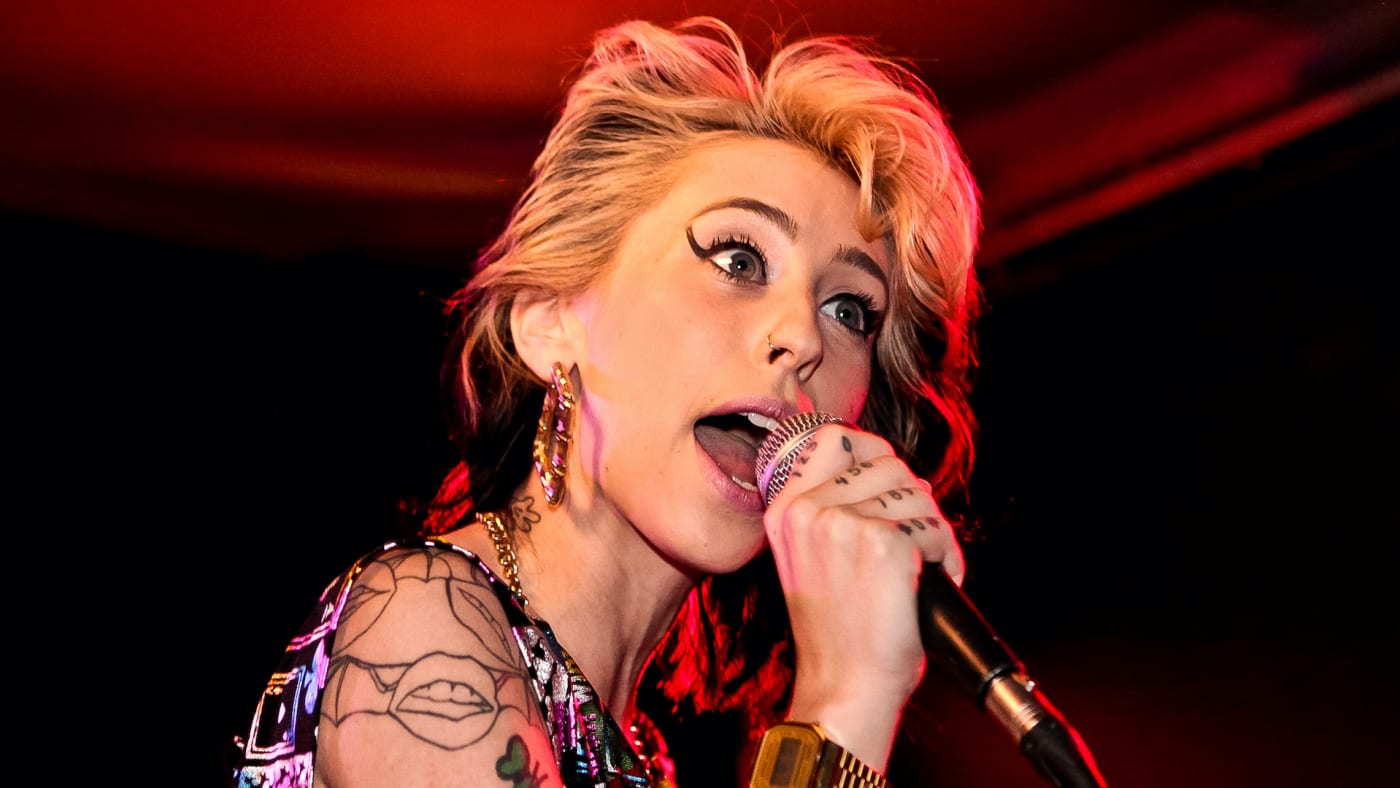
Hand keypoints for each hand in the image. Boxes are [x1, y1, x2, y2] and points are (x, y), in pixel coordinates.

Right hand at [762, 421, 965, 771]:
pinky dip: (946, 555)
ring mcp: (844, 523)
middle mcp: (809, 510)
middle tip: (911, 543)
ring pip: (916, 492)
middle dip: (911, 500)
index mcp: (785, 511)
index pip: (835, 438)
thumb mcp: (809, 560)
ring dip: (931, 530)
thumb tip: (883, 469)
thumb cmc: (838, 634)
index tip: (887, 480)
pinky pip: (934, 526)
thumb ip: (828, 510)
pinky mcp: (884, 542)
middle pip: (887, 462)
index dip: (873, 452)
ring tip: (921, 569)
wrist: (845, 687)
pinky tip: (930, 583)